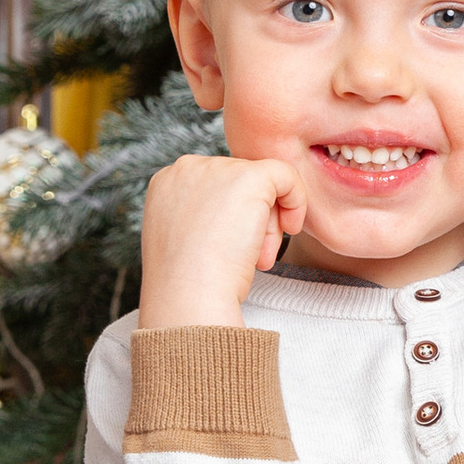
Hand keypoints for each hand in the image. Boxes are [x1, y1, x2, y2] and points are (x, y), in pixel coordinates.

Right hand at [138, 152, 303, 330]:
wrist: (190, 295)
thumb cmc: (188, 285)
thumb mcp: (186, 243)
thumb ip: (203, 218)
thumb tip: (235, 218)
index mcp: (167, 183)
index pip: (215, 189)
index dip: (229, 220)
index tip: (229, 253)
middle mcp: (187, 168)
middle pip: (239, 185)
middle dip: (251, 222)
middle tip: (250, 258)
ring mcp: (218, 168)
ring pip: (262, 185)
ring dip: (267, 223)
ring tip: (257, 257)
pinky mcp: (250, 176)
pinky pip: (287, 175)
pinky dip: (296, 201)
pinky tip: (290, 229)